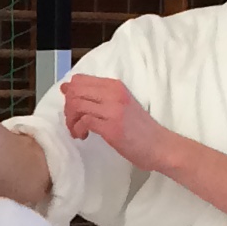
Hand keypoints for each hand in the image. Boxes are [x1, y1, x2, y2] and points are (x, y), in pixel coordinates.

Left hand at [56, 72, 173, 169]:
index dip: (70, 94)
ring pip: (76, 105)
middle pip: (75, 91)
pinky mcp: (111, 127)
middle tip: (73, 122)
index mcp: (115, 86)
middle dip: (68, 108)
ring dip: (71, 120)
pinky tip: (83, 136)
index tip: (74, 108)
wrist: (159, 145)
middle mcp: (113, 93)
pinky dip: (77, 130)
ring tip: (77, 131)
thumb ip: (97, 96)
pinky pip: (84, 122)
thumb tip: (67, 88)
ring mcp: (112, 110)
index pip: (80, 80)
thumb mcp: (120, 104)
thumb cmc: (139, 128)